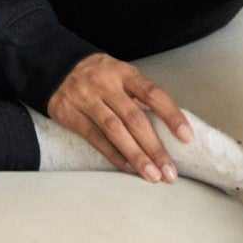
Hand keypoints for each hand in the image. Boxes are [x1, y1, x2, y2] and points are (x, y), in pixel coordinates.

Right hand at [47, 51, 194, 182]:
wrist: (56, 66)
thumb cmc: (99, 75)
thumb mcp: (120, 75)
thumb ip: (138, 96)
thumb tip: (165, 127)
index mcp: (124, 73)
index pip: (153, 93)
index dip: (171, 115)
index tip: (186, 137)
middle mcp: (106, 84)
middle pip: (134, 118)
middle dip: (154, 147)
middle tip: (170, 172)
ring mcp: (86, 99)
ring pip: (115, 131)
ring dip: (136, 156)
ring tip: (152, 176)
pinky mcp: (70, 114)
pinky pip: (95, 138)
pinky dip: (113, 155)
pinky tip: (128, 169)